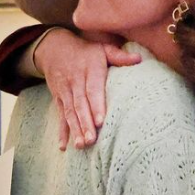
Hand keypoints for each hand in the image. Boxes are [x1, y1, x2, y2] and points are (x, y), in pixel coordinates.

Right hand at [34, 29, 140, 149]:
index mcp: (89, 69)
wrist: (54, 48)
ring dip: (75, 130)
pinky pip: (60, 117)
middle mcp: (75, 81)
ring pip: (69, 112)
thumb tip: (139, 59)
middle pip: (80, 104)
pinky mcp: (58, 99)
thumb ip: (119, 56)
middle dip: (85, 123)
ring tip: (81, 145)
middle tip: (92, 140)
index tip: (100, 121)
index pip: (92, 89)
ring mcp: (65, 91)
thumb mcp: (102, 48)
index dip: (96, 105)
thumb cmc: (86, 51)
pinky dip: (61, 132)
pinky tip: (63, 146)